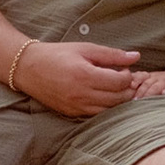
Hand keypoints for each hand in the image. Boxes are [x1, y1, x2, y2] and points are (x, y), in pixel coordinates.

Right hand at [16, 42, 142, 116]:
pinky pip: (97, 115)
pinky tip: (102, 96)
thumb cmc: (58, 55)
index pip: (120, 82)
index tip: (123, 68)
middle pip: (119, 99)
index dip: (128, 75)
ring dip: (117, 100)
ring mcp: (76, 107)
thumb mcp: (85, 49)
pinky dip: (105, 107)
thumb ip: (112, 55)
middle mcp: (81, 94)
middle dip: (127, 89)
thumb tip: (136, 56)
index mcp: (85, 75)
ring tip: (113, 88)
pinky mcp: (71, 114)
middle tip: (122, 79)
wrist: (28, 68)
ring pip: (110, 110)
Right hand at [129, 70, 164, 99]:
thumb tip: (164, 92)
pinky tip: (127, 84)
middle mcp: (156, 77)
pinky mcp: (145, 75)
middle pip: (146, 84)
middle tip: (133, 101)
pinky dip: (132, 78)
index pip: (155, 88)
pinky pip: (137, 75)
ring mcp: (150, 76)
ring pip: (141, 78)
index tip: (142, 101)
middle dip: (140, 92)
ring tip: (128, 93)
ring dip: (134, 85)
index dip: (148, 94)